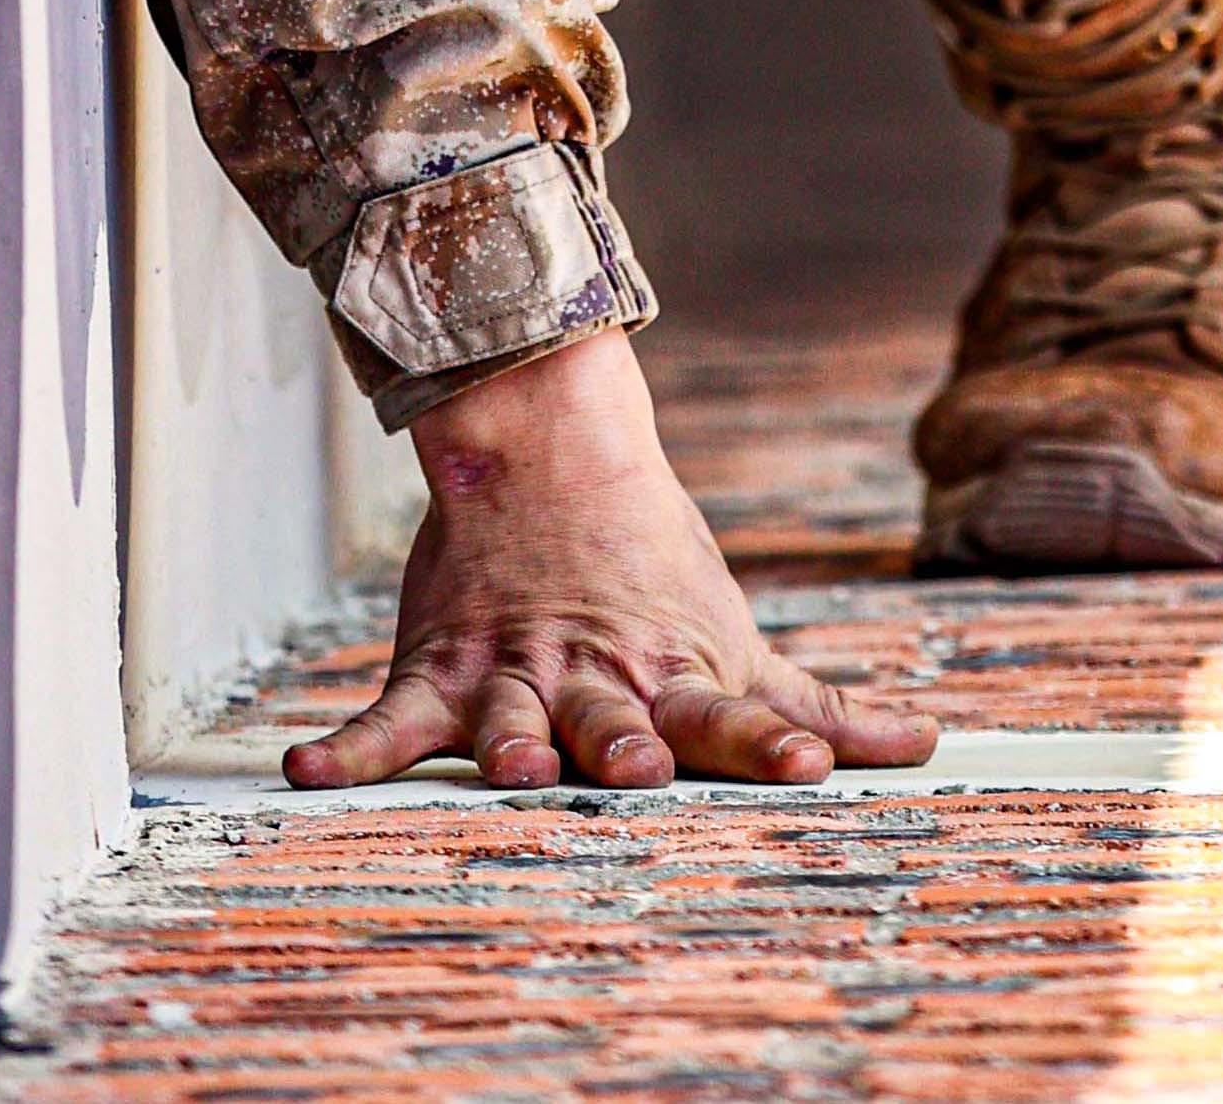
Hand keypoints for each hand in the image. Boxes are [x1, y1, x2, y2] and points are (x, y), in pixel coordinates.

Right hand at [285, 326, 936, 790]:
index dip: (766, 742)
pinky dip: (348, 747)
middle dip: (630, 750)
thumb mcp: (731, 636)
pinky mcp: (445, 667)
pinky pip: (391, 716)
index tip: (808, 767)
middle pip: (618, 722)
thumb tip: (915, 749)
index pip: (730, 715)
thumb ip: (813, 706)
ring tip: (517, 769)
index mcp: (674, 674)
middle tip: (645, 774)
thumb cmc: (653, 564)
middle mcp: (599, 677)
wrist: (551, 447)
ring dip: (518, 744)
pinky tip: (307, 771)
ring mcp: (517, 672)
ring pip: (517, 717)